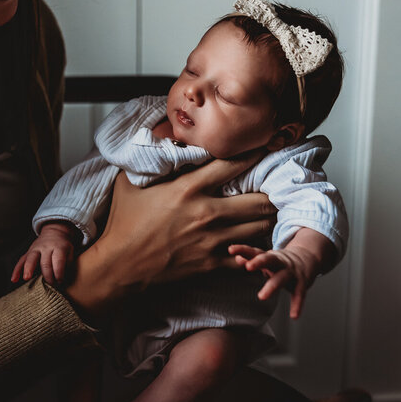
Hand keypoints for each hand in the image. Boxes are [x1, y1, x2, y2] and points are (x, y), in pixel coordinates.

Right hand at [12, 223, 76, 284]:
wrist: (54, 232)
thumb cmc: (63, 246)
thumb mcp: (70, 252)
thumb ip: (67, 264)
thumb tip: (62, 278)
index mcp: (58, 247)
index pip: (58, 261)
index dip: (59, 272)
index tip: (60, 281)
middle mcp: (46, 247)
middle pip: (45, 262)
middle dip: (47, 275)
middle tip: (51, 284)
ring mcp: (35, 249)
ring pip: (31, 259)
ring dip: (28, 269)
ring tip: (26, 278)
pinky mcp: (28, 252)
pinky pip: (21, 261)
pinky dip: (17, 270)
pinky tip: (14, 279)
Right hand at [64, 155, 276, 315]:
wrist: (120, 266)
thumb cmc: (123, 222)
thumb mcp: (130, 181)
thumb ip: (150, 159)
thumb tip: (157, 136)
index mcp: (188, 189)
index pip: (233, 164)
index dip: (254, 153)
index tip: (266, 146)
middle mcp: (206, 213)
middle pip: (258, 200)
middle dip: (273, 191)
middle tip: (280, 184)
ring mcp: (212, 241)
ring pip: (259, 227)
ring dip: (268, 217)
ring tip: (274, 209)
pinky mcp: (212, 263)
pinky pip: (248, 256)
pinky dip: (257, 248)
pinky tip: (260, 241)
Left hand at [228, 228, 335, 318]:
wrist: (308, 257)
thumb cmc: (282, 262)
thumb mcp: (267, 259)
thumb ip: (252, 258)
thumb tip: (236, 257)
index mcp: (270, 257)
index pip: (255, 252)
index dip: (243, 250)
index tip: (231, 249)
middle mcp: (280, 262)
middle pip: (269, 259)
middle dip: (259, 262)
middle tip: (248, 266)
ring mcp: (291, 272)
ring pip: (282, 278)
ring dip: (272, 286)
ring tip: (262, 296)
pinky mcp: (301, 283)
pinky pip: (299, 294)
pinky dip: (297, 305)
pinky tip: (294, 315)